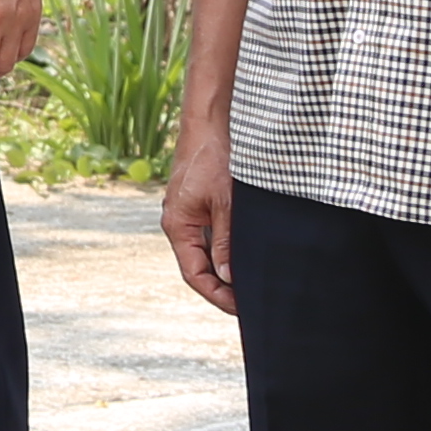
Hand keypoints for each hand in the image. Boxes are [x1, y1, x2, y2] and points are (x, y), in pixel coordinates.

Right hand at [160, 110, 238, 317]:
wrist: (212, 121)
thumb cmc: (216, 158)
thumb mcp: (226, 203)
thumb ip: (225, 241)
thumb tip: (227, 276)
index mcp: (178, 225)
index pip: (194, 274)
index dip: (217, 295)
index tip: (241, 308)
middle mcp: (179, 222)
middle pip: (198, 266)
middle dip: (222, 288)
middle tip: (251, 302)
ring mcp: (189, 213)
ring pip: (206, 251)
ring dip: (226, 268)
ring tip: (252, 283)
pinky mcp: (200, 203)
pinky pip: (211, 235)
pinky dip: (227, 249)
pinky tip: (247, 254)